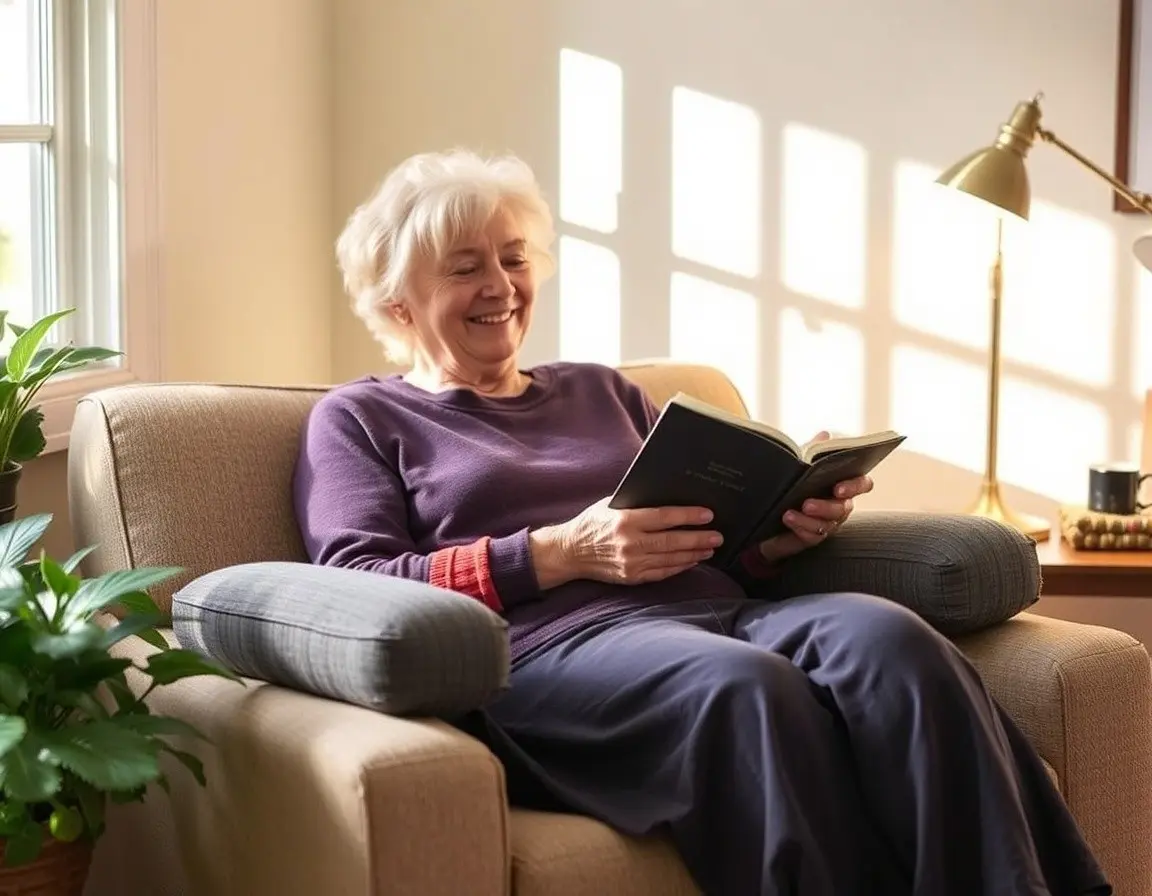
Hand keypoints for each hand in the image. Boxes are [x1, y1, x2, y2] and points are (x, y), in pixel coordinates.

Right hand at [529, 497, 722, 588]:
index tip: (707, 514)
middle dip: (699, 538)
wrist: (570, 552)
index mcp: (625, 521)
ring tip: (710, 548)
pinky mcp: (632, 577)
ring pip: (671, 559)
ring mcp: (632, 563)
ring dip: (694, 554)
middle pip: (673, 541)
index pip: (665, 517)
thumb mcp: (610, 505)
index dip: (688, 516)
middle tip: (717, 536)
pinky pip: (662, 572)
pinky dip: (680, 566)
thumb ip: (636, 503)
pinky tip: (692, 561)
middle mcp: (630, 544)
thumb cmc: (591, 523)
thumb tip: (667, 497)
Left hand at [758, 431, 873, 564]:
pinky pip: (813, 535)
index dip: (855, 486)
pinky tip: (788, 519)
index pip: (861, 484)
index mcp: (842, 484)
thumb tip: (825, 435)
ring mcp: (828, 523)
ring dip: (809, 519)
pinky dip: (800, 527)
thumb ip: (813, 451)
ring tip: (790, 513)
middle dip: (825, 506)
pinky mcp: (813, 536)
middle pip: (843, 508)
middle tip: (807, 503)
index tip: (838, 487)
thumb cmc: (790, 483)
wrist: (768, 509)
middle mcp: (840, 505)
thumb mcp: (799, 464)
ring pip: (827, 524)